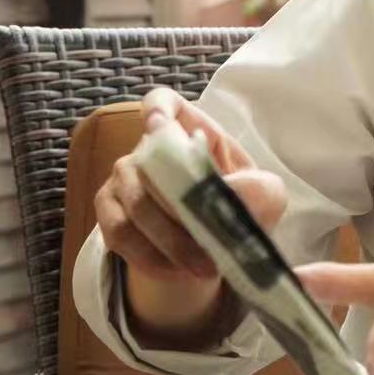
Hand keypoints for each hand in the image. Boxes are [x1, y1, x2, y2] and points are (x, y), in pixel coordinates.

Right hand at [94, 87, 286, 342]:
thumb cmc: (240, 203)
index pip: (162, 102)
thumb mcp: (264, 194)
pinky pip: (120, 235)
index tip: (157, 125)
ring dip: (170, 242)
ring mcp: (123, 180)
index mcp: (189, 129)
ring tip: (204, 268)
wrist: (215, 242)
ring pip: (135, 207)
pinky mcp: (109, 214)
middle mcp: (147, 149)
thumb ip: (256, 189)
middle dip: (184, 213)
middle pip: (150, 167)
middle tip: (214, 247)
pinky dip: (150, 258)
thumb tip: (233, 197)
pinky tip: (178, 272)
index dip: (156, 108)